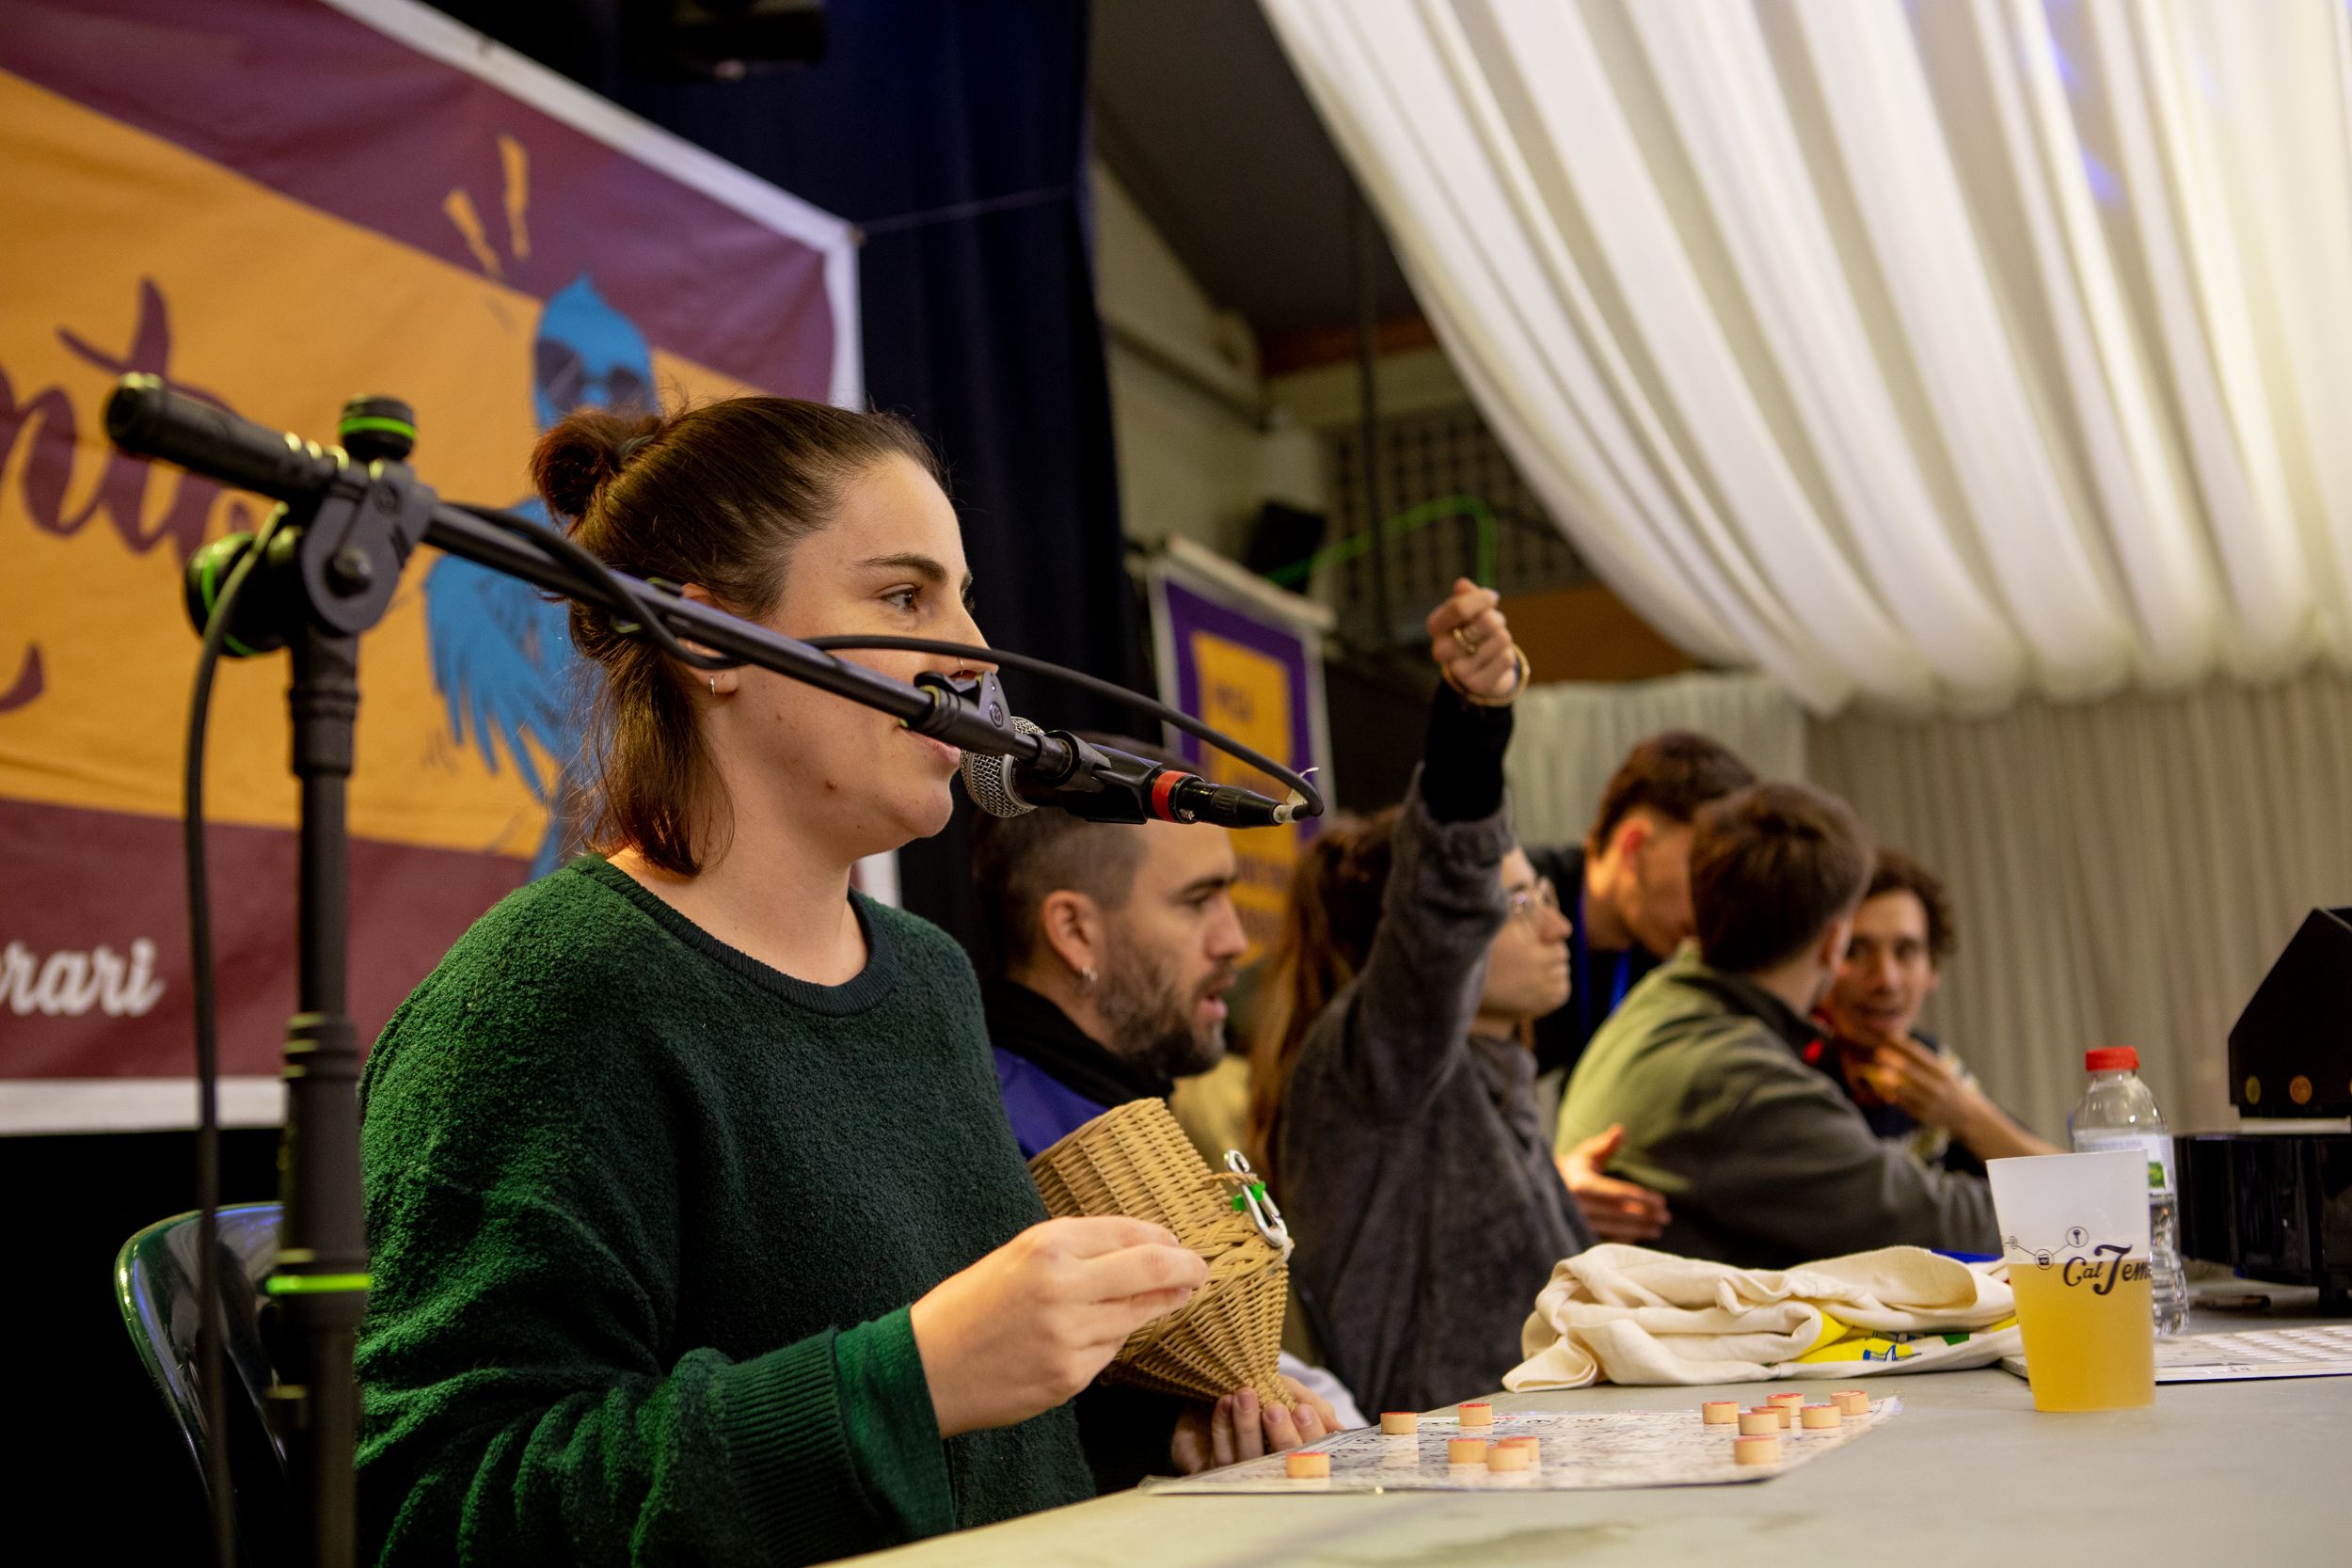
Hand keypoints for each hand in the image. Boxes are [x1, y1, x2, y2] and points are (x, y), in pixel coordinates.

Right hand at [910, 1217, 1206, 1437]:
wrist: (925, 1369)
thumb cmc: (969, 1307)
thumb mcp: (1016, 1256)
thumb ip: (1076, 1249)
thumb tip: (1144, 1248)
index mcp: (1046, 1246)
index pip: (1129, 1233)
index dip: (1163, 1239)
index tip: (1177, 1245)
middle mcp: (1063, 1286)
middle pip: (1153, 1268)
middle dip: (1187, 1268)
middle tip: (1201, 1270)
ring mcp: (1069, 1336)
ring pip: (1138, 1314)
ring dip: (1158, 1305)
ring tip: (1167, 1298)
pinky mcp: (1070, 1376)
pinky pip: (1110, 1350)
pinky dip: (1112, 1338)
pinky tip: (1098, 1334)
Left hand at [1169, 1376, 1340, 1473]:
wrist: (1219, 1386)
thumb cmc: (1263, 1391)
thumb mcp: (1290, 1391)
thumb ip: (1313, 1405)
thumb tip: (1337, 1428)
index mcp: (1296, 1455)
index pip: (1311, 1456)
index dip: (1308, 1435)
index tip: (1302, 1409)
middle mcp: (1271, 1469)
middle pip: (1281, 1463)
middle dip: (1280, 1436)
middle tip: (1275, 1409)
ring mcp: (1242, 1473)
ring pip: (1246, 1458)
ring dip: (1246, 1426)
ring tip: (1245, 1394)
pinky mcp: (1213, 1469)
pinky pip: (1218, 1452)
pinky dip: (1221, 1425)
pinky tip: (1224, 1402)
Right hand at [1426, 578, 1521, 704]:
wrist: (1480, 672)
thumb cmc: (1474, 634)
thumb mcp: (1470, 613)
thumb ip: (1467, 597)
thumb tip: (1462, 585)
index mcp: (1436, 626)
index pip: (1458, 608)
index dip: (1480, 599)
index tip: (1493, 598)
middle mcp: (1441, 650)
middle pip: (1484, 622)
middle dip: (1496, 619)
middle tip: (1495, 624)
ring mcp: (1459, 670)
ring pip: (1501, 638)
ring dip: (1503, 637)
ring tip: (1494, 643)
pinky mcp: (1477, 684)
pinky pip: (1506, 659)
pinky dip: (1508, 655)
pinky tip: (1497, 659)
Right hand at [1557, 1124, 1670, 1242]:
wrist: (1536, 1191)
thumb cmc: (1568, 1171)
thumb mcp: (1583, 1156)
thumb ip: (1603, 1145)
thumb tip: (1621, 1130)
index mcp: (1580, 1184)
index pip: (1618, 1194)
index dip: (1642, 1198)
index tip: (1662, 1202)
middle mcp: (1576, 1206)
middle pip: (1618, 1213)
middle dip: (1645, 1216)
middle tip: (1666, 1218)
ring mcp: (1574, 1224)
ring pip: (1612, 1229)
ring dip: (1637, 1230)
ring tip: (1657, 1230)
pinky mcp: (1573, 1236)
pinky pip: (1602, 1241)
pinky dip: (1621, 1240)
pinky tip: (1636, 1238)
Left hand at [1853, 1034, 1972, 1131]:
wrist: (1966, 1114)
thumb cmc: (1946, 1085)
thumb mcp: (1940, 1069)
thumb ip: (1921, 1057)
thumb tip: (1895, 1039)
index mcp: (1940, 1070)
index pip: (1918, 1054)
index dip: (1901, 1045)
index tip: (1887, 1037)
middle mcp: (1937, 1085)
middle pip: (1911, 1070)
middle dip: (1893, 1061)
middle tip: (1877, 1054)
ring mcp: (1930, 1101)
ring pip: (1904, 1090)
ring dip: (1888, 1081)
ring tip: (1878, 1074)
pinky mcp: (1922, 1115)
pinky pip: (1903, 1104)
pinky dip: (1893, 1096)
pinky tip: (1885, 1091)